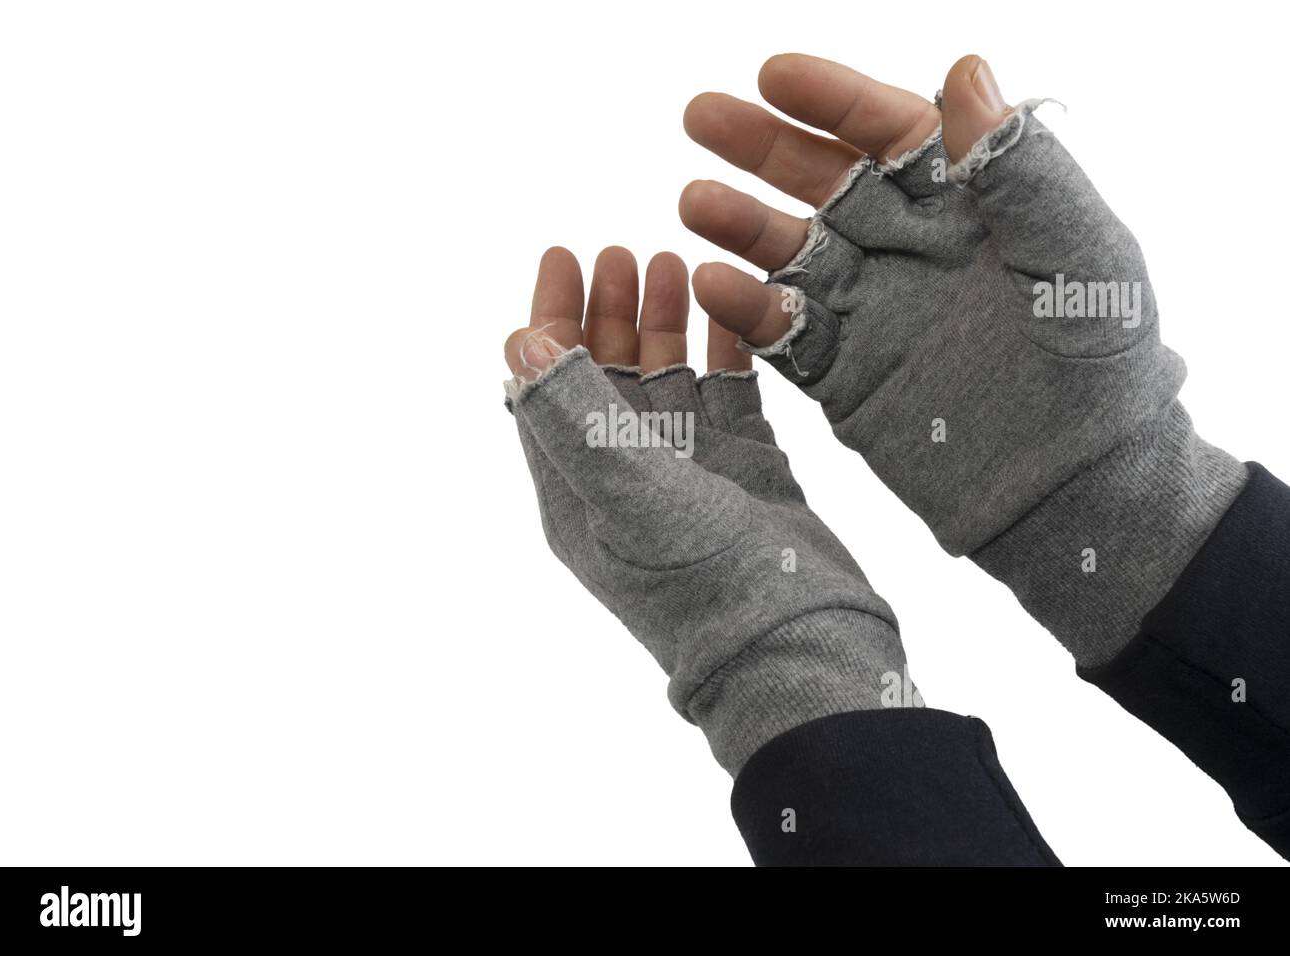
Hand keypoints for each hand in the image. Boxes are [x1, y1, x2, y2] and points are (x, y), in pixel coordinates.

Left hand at [504, 247, 909, 772]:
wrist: (796, 647)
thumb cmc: (699, 584)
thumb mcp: (623, 494)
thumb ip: (572, 416)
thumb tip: (520, 343)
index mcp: (577, 490)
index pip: (547, 388)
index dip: (550, 319)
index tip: (564, 253)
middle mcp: (627, 478)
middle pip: (605, 376)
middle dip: (608, 310)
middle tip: (622, 250)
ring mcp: (690, 473)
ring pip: (667, 379)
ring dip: (664, 322)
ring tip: (671, 260)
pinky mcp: (746, 469)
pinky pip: (727, 395)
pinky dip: (724, 351)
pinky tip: (728, 308)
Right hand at [678, 55, 1245, 663]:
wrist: (1078, 483)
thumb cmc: (1101, 363)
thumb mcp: (1081, 254)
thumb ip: (1023, 169)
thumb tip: (963, 69)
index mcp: (966, 204)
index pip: (890, 133)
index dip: (833, 100)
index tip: (773, 74)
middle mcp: (907, 247)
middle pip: (822, 181)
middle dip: (762, 147)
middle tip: (701, 115)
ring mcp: (870, 311)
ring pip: (790, 252)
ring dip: (740, 226)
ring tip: (693, 202)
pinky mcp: (843, 375)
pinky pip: (783, 334)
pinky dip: (747, 311)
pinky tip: (713, 286)